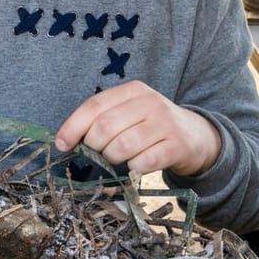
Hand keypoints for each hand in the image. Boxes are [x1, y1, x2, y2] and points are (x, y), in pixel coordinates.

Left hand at [54, 81, 221, 176]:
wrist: (197, 137)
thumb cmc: (153, 127)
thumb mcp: (130, 113)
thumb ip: (102, 119)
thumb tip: (65, 140)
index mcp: (133, 90)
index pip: (94, 105)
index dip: (73, 127)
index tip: (62, 144)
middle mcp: (150, 102)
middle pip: (104, 128)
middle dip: (95, 147)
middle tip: (101, 153)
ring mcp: (164, 124)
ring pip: (122, 147)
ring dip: (113, 159)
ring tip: (120, 158)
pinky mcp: (176, 146)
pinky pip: (142, 162)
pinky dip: (133, 168)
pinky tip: (138, 164)